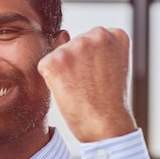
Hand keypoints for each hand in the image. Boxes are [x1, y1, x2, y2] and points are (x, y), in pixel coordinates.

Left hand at [38, 27, 136, 141]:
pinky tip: (68, 90)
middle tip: (89, 85)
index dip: (90, 62)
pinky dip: (51, 80)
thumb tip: (61, 33)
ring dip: (63, 72)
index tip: (100, 77)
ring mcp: (76, 46)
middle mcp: (97, 34)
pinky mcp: (56, 60)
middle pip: (72, 45)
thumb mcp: (108, 66)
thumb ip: (89, 47)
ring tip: (80, 88)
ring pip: (58, 55)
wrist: (106, 125)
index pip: (90, 41)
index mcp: (115, 34)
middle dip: (75, 64)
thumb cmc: (107, 101)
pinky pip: (44, 66)